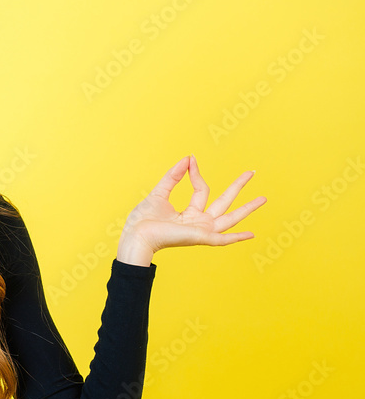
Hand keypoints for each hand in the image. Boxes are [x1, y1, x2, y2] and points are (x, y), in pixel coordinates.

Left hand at [116, 155, 266, 265]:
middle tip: (251, 172)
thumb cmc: (143, 220)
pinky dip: (236, 238)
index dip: (196, 173)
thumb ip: (173, 177)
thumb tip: (187, 158)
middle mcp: (198, 222)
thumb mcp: (159, 193)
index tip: (192, 159)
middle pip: (224, 203)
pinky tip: (251, 234)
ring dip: (247, 209)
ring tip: (263, 199)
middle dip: (237, 187)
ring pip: (229, 219)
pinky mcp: (200, 238)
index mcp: (189, 214)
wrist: (136, 235)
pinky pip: (221, 240)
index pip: (201, 190)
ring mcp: (201, 231)